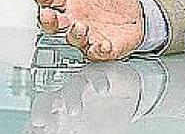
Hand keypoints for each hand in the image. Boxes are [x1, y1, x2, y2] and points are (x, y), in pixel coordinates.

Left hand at [26, 62, 140, 133]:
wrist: (131, 96)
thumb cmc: (107, 114)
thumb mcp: (90, 132)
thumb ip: (72, 132)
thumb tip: (54, 132)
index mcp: (60, 114)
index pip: (42, 117)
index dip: (38, 121)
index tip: (37, 127)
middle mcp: (67, 98)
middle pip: (46, 100)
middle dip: (41, 110)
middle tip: (40, 121)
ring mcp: (82, 84)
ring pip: (70, 85)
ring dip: (71, 97)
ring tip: (75, 110)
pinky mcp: (99, 73)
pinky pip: (95, 74)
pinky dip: (98, 81)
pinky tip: (103, 90)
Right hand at [34, 0, 142, 60]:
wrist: (139, 15)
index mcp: (73, 1)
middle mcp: (77, 19)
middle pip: (55, 23)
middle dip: (49, 20)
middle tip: (48, 14)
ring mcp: (89, 35)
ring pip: (74, 39)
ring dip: (74, 34)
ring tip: (79, 26)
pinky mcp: (105, 47)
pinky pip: (99, 51)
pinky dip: (99, 48)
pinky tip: (101, 43)